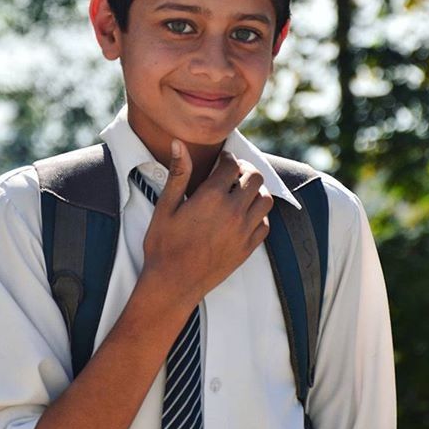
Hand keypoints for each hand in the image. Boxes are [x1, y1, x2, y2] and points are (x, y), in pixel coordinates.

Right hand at [141, 139, 272, 308]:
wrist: (172, 284)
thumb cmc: (164, 245)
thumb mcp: (165, 206)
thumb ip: (178, 173)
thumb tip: (179, 143)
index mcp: (212, 197)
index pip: (232, 164)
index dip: (227, 158)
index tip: (221, 161)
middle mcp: (233, 211)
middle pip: (255, 177)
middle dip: (245, 171)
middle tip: (233, 174)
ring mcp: (243, 231)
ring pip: (265, 200)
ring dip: (255, 192)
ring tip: (240, 193)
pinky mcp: (248, 248)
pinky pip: (265, 224)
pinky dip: (258, 216)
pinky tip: (243, 216)